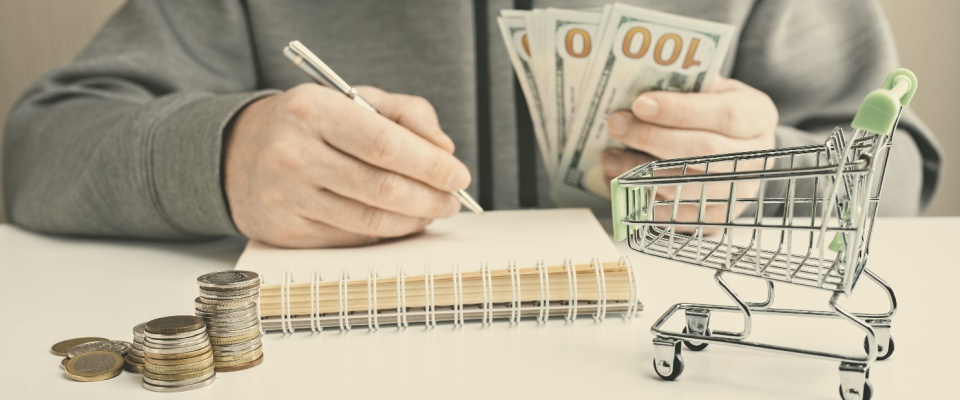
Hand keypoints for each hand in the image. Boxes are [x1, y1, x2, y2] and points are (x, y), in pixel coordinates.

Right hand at [224, 84, 469, 247]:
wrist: (239, 153)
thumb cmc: (311, 124)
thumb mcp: (353, 99)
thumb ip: (407, 114)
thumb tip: (444, 150)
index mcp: (313, 111)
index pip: (385, 145)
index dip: (430, 165)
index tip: (458, 176)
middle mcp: (293, 154)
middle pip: (382, 188)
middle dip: (430, 198)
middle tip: (452, 200)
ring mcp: (286, 197)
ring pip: (370, 221)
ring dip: (414, 221)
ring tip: (433, 211)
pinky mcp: (285, 232)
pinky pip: (351, 239)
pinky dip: (386, 235)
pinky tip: (400, 222)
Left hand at [602, 77, 777, 228]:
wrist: (736, 152)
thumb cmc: (714, 113)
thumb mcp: (711, 90)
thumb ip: (686, 88)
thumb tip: (639, 89)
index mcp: (758, 117)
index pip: (725, 115)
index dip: (680, 111)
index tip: (640, 103)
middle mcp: (756, 158)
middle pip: (703, 152)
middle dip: (652, 138)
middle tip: (617, 125)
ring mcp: (738, 193)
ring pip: (686, 186)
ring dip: (641, 172)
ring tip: (609, 157)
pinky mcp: (715, 219)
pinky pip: (676, 214)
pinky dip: (643, 198)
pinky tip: (620, 182)